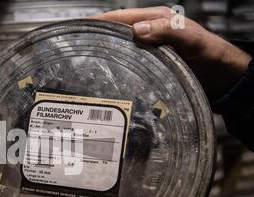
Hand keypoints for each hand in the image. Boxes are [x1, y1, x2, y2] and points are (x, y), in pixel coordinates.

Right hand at [91, 7, 250, 99]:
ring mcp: (148, 51)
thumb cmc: (210, 53)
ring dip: (104, 55)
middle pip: (116, 33)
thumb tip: (137, 30)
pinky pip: (128, 65)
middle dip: (96, 38)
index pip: (120, 17)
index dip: (99, 20)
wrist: (221, 78)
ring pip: (120, 50)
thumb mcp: (190, 38)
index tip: (80, 26)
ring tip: (85, 64)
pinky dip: (116, 68)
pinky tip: (106, 78)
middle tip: (77, 49)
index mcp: (155, 20)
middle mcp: (148, 34)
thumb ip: (166, 31)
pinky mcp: (150, 66)